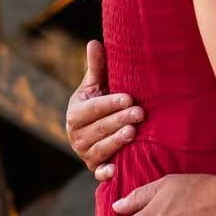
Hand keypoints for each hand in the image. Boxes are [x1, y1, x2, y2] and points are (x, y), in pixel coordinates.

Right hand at [66, 39, 144, 180]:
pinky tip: (115, 171)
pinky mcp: (95, 168)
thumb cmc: (100, 103)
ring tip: (133, 132)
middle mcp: (76, 135)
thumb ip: (97, 67)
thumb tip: (94, 42)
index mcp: (75, 113)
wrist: (98, 132)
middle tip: (140, 113)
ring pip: (100, 148)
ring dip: (116, 141)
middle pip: (98, 128)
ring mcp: (85, 153)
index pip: (91, 108)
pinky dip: (105, 173)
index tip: (128, 98)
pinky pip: (98, 173)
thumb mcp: (96, 86)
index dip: (109, 103)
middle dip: (118, 120)